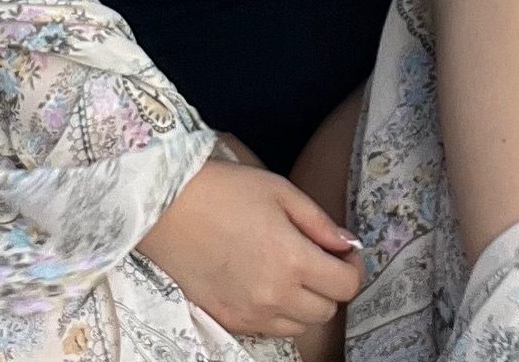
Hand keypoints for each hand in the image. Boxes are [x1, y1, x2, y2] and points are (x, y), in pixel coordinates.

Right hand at [136, 157, 362, 337]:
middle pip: (327, 310)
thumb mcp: (279, 189)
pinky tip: (264, 282)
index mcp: (292, 259)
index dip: (352, 267)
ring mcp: (251, 314)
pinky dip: (277, 312)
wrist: (166, 207)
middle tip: (316, 257)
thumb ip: (319, 221)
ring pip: (300, 325)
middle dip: (329, 284)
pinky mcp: (229, 321)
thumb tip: (347, 244)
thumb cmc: (224, 189)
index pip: (346, 285)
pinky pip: (270, 330)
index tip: (343, 251)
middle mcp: (275, 295)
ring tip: (288, 270)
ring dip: (305, 302)